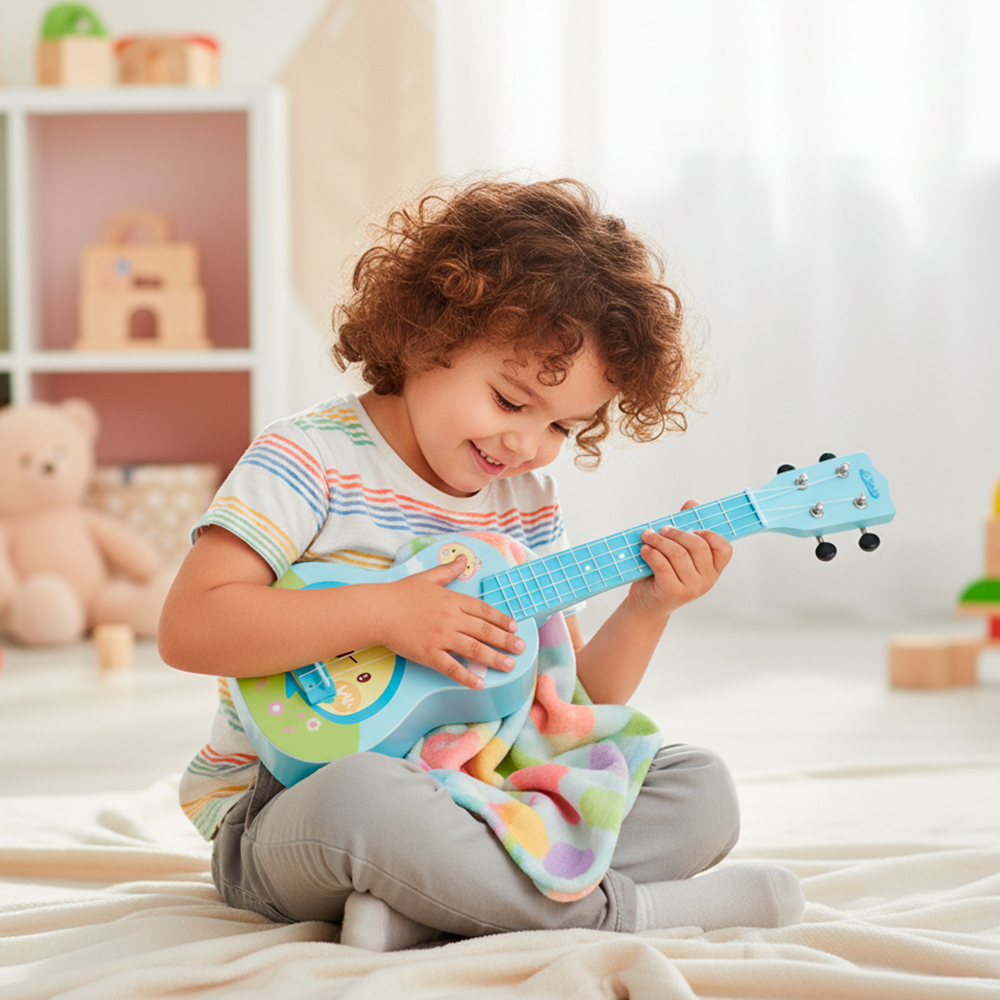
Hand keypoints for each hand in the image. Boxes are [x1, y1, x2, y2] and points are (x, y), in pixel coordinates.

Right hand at [381, 556, 525, 689]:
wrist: (378, 610)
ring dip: (494, 658)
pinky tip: (480, 683)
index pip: (483, 610)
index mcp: (452, 600)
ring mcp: (440, 637)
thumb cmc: (400, 593)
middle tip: (522, 648)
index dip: (501, 619)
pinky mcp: (428, 654)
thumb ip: (448, 570)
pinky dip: (467, 676)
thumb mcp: (428, 578)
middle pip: (484, 630)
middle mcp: (450, 619)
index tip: (514, 626)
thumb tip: (462, 558)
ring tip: (509, 665)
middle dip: (506, 640)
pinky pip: (452, 667)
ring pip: (474, 649)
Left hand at [629, 500, 732, 619]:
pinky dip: (652, 554)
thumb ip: (686, 527)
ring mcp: (691, 588)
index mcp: (713, 569)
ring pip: (678, 555)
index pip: (724, 548)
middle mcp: (707, 580)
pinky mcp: (672, 592)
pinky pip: (663, 566)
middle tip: (662, 529)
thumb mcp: (677, 551)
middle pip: (698, 547)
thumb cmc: (664, 574)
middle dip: (677, 533)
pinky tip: (644, 550)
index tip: (694, 529)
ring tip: (647, 536)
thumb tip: (692, 503)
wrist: (647, 603)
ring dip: (659, 541)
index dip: (711, 535)